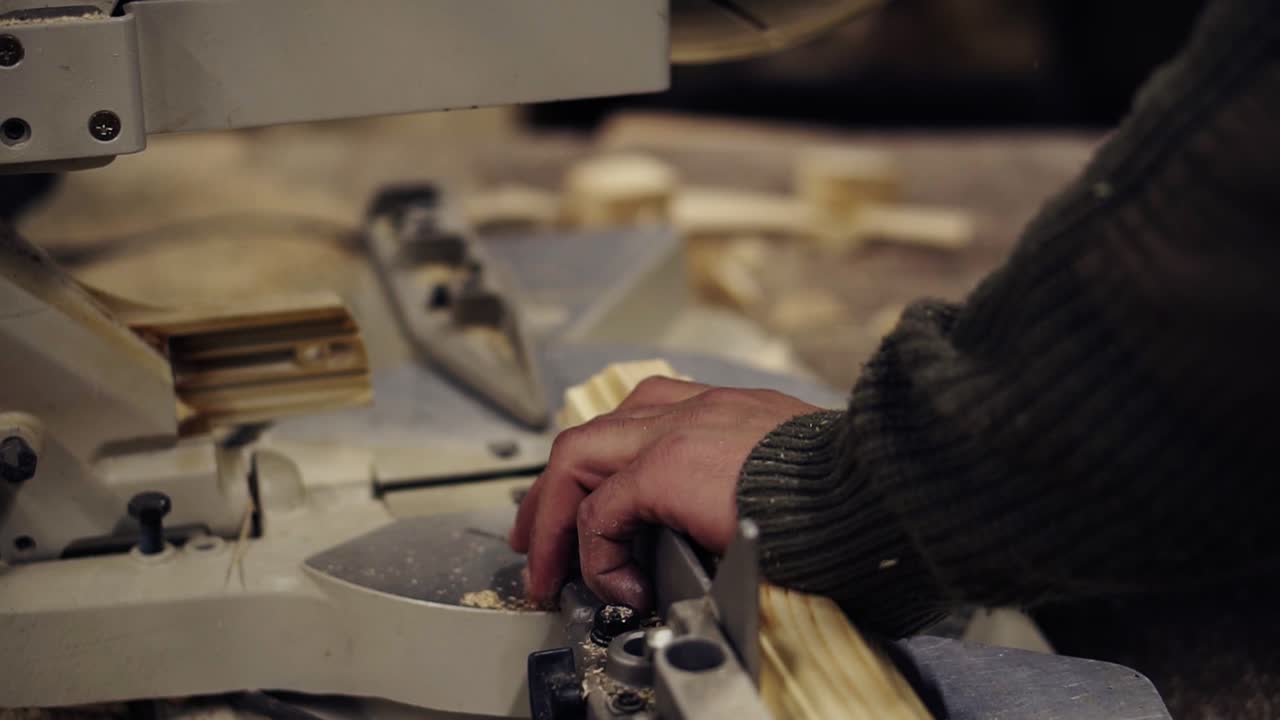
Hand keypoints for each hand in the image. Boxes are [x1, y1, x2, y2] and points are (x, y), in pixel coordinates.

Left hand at [509, 376, 820, 609]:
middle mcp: (690, 409)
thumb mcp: (787, 472)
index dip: (602, 461)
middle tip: (538, 537)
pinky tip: (619, 584)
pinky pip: (602, 512)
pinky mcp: (665, 467)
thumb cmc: (845, 488)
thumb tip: (725, 525)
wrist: (870, 482)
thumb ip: (745, 482)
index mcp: (721, 409)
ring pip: (577, 460)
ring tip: (548, 568)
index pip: (637, 419)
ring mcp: (673, 431)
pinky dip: (598, 551)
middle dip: (553, 490)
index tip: (590, 500)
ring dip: (554, 517)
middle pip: (591, 436)